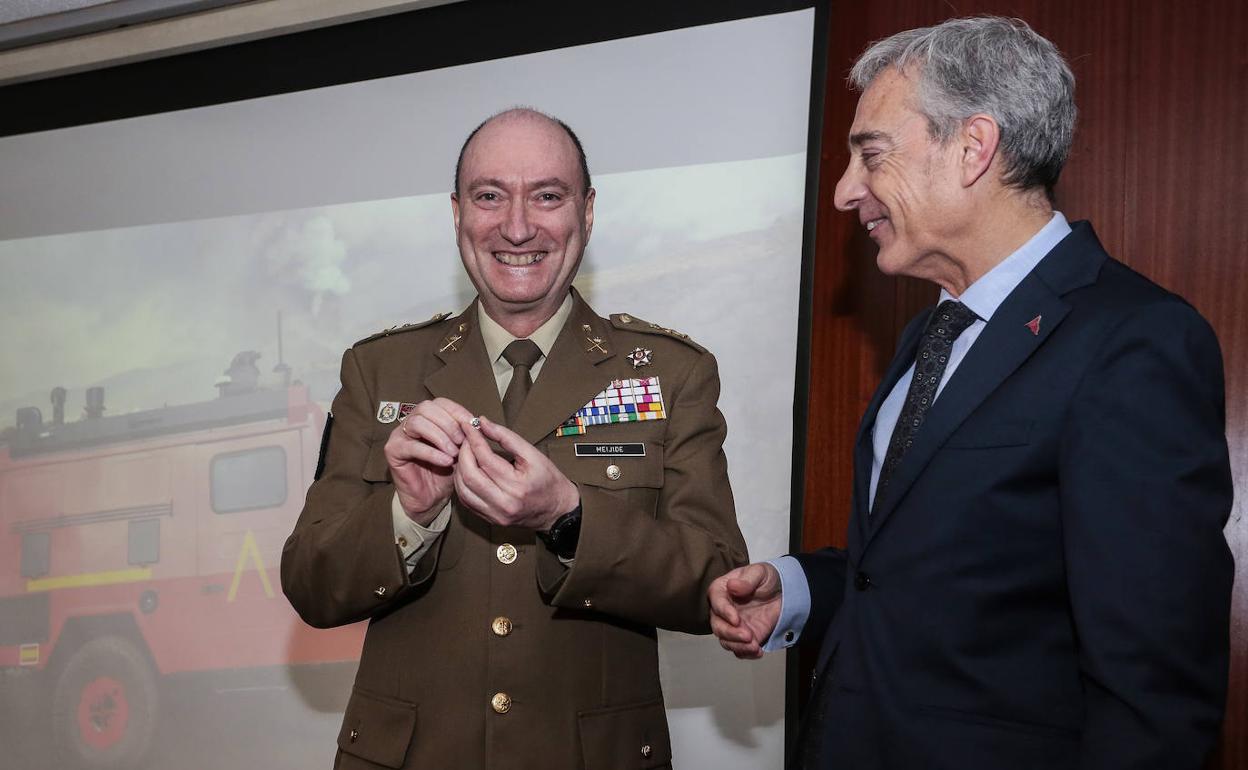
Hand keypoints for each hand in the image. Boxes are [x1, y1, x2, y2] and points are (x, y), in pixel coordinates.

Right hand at [384, 398, 474, 523]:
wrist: (431, 498)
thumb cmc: (445, 471)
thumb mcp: (460, 449)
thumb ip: (464, 434)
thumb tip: (476, 422)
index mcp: (427, 416)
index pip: (440, 403)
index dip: (457, 412)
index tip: (472, 426)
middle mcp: (411, 421)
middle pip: (427, 408)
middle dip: (448, 424)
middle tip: (462, 441)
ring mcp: (399, 435)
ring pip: (418, 423)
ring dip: (440, 437)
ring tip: (454, 453)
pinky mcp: (393, 451)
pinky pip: (412, 446)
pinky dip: (432, 453)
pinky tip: (446, 462)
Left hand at [453, 414, 579, 530]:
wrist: (556, 509)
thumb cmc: (548, 480)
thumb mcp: (533, 454)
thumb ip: (506, 437)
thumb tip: (482, 423)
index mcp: (517, 486)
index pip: (486, 459)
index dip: (474, 439)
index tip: (469, 426)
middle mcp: (504, 504)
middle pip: (470, 476)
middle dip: (463, 453)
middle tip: (466, 440)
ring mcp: (495, 515)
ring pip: (463, 490)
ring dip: (460, 469)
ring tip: (466, 454)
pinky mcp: (490, 520)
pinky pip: (466, 501)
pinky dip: (462, 484)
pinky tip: (467, 471)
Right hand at [708, 562, 783, 659]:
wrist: (782, 593)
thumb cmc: (765, 578)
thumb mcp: (759, 573)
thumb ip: (747, 581)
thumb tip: (732, 586)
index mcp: (721, 591)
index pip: (717, 603)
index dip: (724, 612)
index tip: (736, 619)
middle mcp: (722, 611)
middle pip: (717, 626)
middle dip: (731, 633)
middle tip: (748, 636)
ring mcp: (732, 627)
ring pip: (726, 641)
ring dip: (738, 646)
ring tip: (755, 647)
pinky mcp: (743, 638)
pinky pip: (739, 650)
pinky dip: (747, 653)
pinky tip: (758, 652)